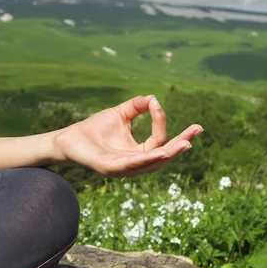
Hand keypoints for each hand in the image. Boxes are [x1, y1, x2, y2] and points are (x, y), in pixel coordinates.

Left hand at [53, 95, 203, 177]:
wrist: (68, 138)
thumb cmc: (93, 129)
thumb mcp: (120, 114)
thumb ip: (137, 106)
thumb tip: (153, 98)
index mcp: (138, 153)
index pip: (159, 140)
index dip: (161, 122)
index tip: (156, 103)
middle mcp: (134, 164)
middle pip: (164, 156)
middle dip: (181, 143)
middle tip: (198, 130)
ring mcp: (123, 169)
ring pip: (152, 162)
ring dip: (170, 153)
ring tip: (185, 143)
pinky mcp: (111, 169)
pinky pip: (133, 164)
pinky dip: (148, 158)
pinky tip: (161, 151)